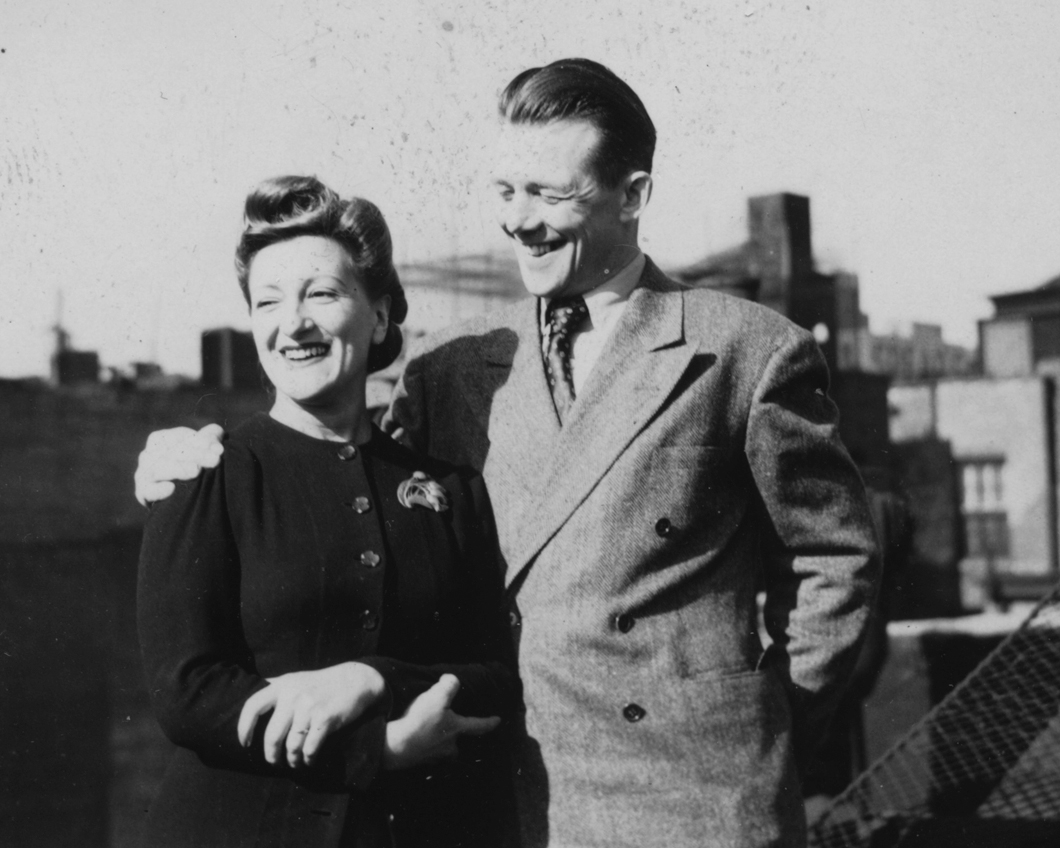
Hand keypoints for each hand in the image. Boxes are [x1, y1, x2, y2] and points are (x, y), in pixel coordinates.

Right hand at [134, 423, 224, 504]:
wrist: (177, 495)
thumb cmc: (190, 464)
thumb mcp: (201, 448)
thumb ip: (210, 437)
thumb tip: (217, 431)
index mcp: (161, 439)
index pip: (180, 437)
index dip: (200, 442)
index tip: (219, 449)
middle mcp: (149, 454)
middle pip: (172, 452)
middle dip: (196, 455)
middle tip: (215, 460)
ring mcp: (143, 473)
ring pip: (159, 468)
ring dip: (179, 469)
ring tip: (197, 471)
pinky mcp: (142, 492)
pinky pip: (147, 490)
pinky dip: (157, 489)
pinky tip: (171, 488)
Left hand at [237, 662, 386, 767]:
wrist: (356, 680)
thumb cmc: (322, 684)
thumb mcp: (297, 680)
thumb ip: (277, 689)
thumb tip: (251, 703)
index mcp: (282, 685)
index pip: (252, 706)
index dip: (244, 728)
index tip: (245, 743)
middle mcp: (293, 695)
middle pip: (272, 736)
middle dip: (271, 755)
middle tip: (274, 762)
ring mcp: (309, 706)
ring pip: (292, 746)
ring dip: (292, 760)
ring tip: (295, 762)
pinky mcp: (325, 718)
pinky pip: (310, 748)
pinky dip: (308, 759)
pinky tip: (310, 760)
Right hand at [383, 674, 500, 770]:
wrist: (395, 746)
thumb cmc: (420, 721)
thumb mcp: (437, 696)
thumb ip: (449, 685)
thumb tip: (452, 680)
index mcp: (455, 729)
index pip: (478, 726)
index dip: (489, 722)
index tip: (498, 721)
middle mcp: (446, 747)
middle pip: (456, 747)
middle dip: (456, 742)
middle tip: (453, 736)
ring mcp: (431, 757)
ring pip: (440, 754)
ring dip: (438, 747)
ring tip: (430, 739)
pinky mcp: (415, 761)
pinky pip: (422, 756)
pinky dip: (420, 750)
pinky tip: (414, 745)